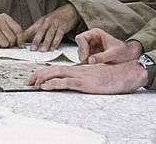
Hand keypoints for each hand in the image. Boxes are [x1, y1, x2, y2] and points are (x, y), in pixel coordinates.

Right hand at [0, 14, 24, 47]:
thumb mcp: (2, 24)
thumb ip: (11, 30)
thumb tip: (21, 43)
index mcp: (5, 17)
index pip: (18, 30)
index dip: (21, 39)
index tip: (21, 45)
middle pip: (12, 39)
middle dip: (9, 44)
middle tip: (4, 42)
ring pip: (5, 43)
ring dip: (1, 45)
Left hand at [23, 3, 79, 50]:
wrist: (69, 11)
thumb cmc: (55, 18)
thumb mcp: (44, 21)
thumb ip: (36, 30)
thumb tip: (26, 39)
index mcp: (41, 21)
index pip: (31, 29)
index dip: (26, 36)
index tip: (21, 43)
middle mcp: (47, 22)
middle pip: (40, 31)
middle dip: (36, 41)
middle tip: (32, 49)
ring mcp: (55, 24)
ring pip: (49, 34)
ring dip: (46, 43)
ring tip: (42, 50)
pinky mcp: (63, 27)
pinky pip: (58, 35)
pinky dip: (55, 42)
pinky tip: (52, 48)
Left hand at [26, 60, 147, 93]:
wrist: (128, 72)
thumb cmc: (114, 75)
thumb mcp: (97, 76)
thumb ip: (86, 77)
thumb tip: (77, 82)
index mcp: (80, 68)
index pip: (58, 68)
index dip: (45, 72)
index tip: (35, 77)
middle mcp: (78, 69)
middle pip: (53, 69)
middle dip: (38, 74)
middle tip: (27, 81)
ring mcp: (81, 75)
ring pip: (56, 74)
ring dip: (42, 78)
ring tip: (32, 83)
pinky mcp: (86, 83)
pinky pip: (66, 83)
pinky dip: (53, 84)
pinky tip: (46, 87)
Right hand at [75, 28, 140, 63]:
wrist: (128, 56)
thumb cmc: (123, 51)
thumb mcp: (113, 53)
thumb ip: (102, 57)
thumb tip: (90, 60)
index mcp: (96, 34)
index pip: (81, 38)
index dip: (81, 47)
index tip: (85, 56)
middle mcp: (91, 39)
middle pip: (79, 46)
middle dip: (83, 54)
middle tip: (88, 62)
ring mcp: (91, 48)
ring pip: (81, 53)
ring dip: (85, 60)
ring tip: (93, 64)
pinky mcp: (91, 55)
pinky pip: (85, 59)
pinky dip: (87, 63)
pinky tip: (93, 66)